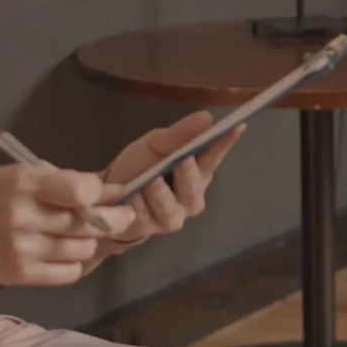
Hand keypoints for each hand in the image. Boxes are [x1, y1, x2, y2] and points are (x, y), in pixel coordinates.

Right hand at [0, 165, 134, 286]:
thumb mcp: (24, 175)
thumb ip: (66, 182)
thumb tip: (113, 191)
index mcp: (24, 185)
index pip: (80, 191)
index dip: (103, 193)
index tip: (112, 193)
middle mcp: (24, 218)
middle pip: (88, 223)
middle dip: (115, 218)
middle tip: (124, 214)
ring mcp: (24, 250)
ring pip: (84, 249)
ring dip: (92, 241)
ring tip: (85, 233)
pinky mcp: (23, 275)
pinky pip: (70, 272)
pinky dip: (76, 262)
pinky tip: (68, 252)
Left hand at [99, 112, 245, 245]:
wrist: (109, 192)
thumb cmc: (141, 165)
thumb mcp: (156, 143)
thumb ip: (179, 134)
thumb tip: (207, 118)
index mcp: (198, 172)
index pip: (215, 156)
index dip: (226, 142)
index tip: (237, 126)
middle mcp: (190, 198)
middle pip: (194, 188)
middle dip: (189, 175)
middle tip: (183, 160)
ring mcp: (170, 216)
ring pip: (171, 209)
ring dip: (160, 195)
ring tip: (149, 181)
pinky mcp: (148, 228)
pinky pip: (145, 219)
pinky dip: (138, 206)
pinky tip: (131, 196)